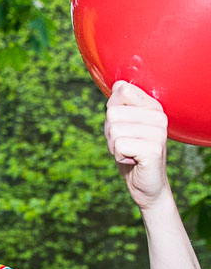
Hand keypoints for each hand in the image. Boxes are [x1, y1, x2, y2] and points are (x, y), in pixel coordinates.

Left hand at [104, 81, 169, 209]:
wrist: (145, 184)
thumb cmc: (131, 153)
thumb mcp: (121, 127)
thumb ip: (118, 106)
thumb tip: (117, 85)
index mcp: (153, 106)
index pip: (121, 91)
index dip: (112, 112)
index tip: (124, 127)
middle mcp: (159, 116)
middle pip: (112, 112)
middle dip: (110, 133)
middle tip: (124, 145)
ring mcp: (158, 132)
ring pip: (114, 129)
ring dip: (114, 146)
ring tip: (129, 152)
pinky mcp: (153, 149)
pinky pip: (119, 145)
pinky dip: (119, 156)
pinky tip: (132, 160)